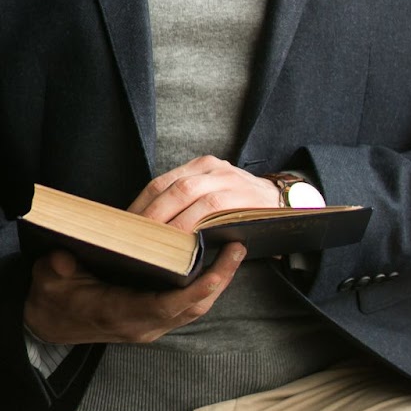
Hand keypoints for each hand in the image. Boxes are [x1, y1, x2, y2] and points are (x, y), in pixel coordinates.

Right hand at [22, 243, 244, 344]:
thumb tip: (67, 259)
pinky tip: (214, 262)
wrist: (48, 322)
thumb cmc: (52, 297)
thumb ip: (57, 270)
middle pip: (192, 307)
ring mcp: (150, 324)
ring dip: (216, 283)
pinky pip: (186, 304)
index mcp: (120, 314)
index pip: (168, 306)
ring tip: (234, 251)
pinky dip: (204, 286)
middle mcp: (142, 324)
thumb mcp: (48, 279)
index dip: (198, 288)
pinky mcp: (153, 318)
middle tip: (238, 247)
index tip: (220, 266)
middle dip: (219, 280)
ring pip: (193, 307)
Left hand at [127, 155, 279, 232]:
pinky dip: (193, 224)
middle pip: (170, 187)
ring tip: (152, 244)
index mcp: (199, 166)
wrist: (286, 205)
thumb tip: (148, 232)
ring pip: (187, 194)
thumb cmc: (241, 210)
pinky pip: (211, 208)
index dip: (140, 205)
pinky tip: (181, 242)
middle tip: (132, 240)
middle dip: (148, 214)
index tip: (124, 229)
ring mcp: (227, 178)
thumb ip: (187, 206)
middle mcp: (212, 167)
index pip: (160, 183)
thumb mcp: (213, 199)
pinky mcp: (241, 194)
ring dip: (168, 220)